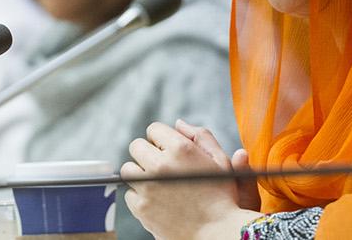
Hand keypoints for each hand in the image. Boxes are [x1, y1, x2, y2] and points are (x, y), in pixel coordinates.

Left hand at [123, 120, 260, 239]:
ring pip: (128, 169)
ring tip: (157, 183)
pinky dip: (140, 196)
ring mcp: (149, 187)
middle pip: (136, 146)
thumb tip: (177, 123)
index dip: (161, 139)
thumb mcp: (220, 161)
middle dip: (147, 153)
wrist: (218, 233)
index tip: (167, 150)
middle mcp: (161, 165)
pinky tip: (157, 200)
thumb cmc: (223, 196)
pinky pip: (129, 193)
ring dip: (140, 173)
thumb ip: (200, 136)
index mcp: (181, 149)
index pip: (154, 129)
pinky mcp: (141, 207)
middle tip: (161, 166)